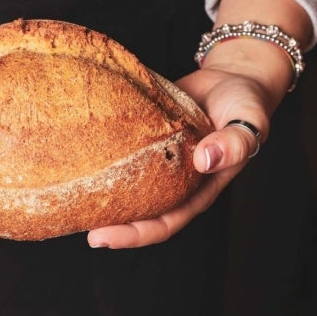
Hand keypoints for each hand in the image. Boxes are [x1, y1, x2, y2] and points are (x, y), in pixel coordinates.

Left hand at [86, 65, 269, 248]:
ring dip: (99, 190)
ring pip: (125, 183)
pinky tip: (78, 152)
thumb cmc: (245, 104)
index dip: (133, 234)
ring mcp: (157, 159)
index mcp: (198, 189)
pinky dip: (102, 155)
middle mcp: (173, 180)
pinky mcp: (145, 136)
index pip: (163, 222)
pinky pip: (123, 152)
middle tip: (74, 220)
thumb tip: (204, 160)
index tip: (100, 238)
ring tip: (67, 192)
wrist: (232, 77)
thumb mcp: (249, 122)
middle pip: (137, 209)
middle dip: (106, 219)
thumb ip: (234, 143)